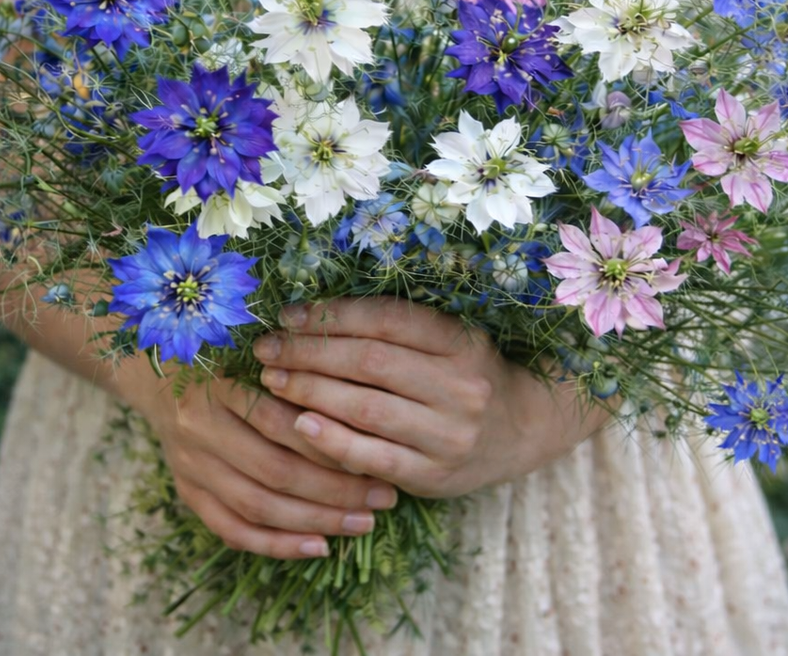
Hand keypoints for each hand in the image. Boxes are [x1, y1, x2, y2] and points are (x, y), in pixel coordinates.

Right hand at [129, 373, 399, 560]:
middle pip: (274, 470)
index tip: (381, 454)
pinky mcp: (188, 493)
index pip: (282, 423)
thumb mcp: (260, 357)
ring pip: (257, 506)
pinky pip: (232, 530)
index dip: (332, 443)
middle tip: (384, 498)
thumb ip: (300, 381)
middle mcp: (200, 428)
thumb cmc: (229, 361)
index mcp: (221, 386)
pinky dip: (276, 544)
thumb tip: (364, 422)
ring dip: (315, 520)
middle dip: (336, 490)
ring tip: (361, 524)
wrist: (160, 377)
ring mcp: (190, 466)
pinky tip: (317, 548)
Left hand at [253, 297, 609, 498]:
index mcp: (461, 342)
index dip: (332, 315)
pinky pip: (373, 456)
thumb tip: (313, 312)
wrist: (521, 430)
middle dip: (309, 352)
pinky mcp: (434, 475)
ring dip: (310, 392)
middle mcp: (460, 386)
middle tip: (266, 348)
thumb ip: (397, 328)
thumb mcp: (449, 340)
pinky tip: (298, 424)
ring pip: (366, 407)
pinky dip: (331, 440)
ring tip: (272, 379)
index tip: (288, 315)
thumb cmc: (467, 374)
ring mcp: (449, 434)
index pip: (386, 320)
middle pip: (369, 362)